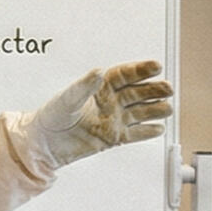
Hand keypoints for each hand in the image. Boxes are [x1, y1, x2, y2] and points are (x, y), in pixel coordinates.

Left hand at [26, 60, 172, 168]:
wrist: (44, 144)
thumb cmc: (51, 117)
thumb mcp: (67, 99)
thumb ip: (84, 86)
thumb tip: (98, 72)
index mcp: (101, 87)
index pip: (126, 75)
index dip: (141, 70)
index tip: (155, 66)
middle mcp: (111, 101)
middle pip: (139, 92)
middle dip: (154, 89)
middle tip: (167, 88)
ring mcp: (114, 119)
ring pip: (142, 112)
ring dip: (155, 109)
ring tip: (166, 108)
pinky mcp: (114, 136)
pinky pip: (136, 133)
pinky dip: (147, 131)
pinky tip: (158, 128)